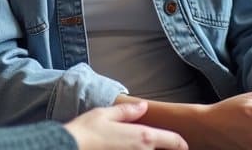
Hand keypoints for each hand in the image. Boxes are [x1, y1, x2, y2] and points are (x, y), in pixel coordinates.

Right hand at [64, 100, 188, 149]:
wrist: (68, 148)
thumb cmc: (86, 132)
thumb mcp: (105, 114)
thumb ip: (127, 112)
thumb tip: (143, 107)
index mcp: (143, 137)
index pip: (174, 142)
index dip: (181, 143)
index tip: (183, 145)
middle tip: (163, 145)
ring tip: (142, 147)